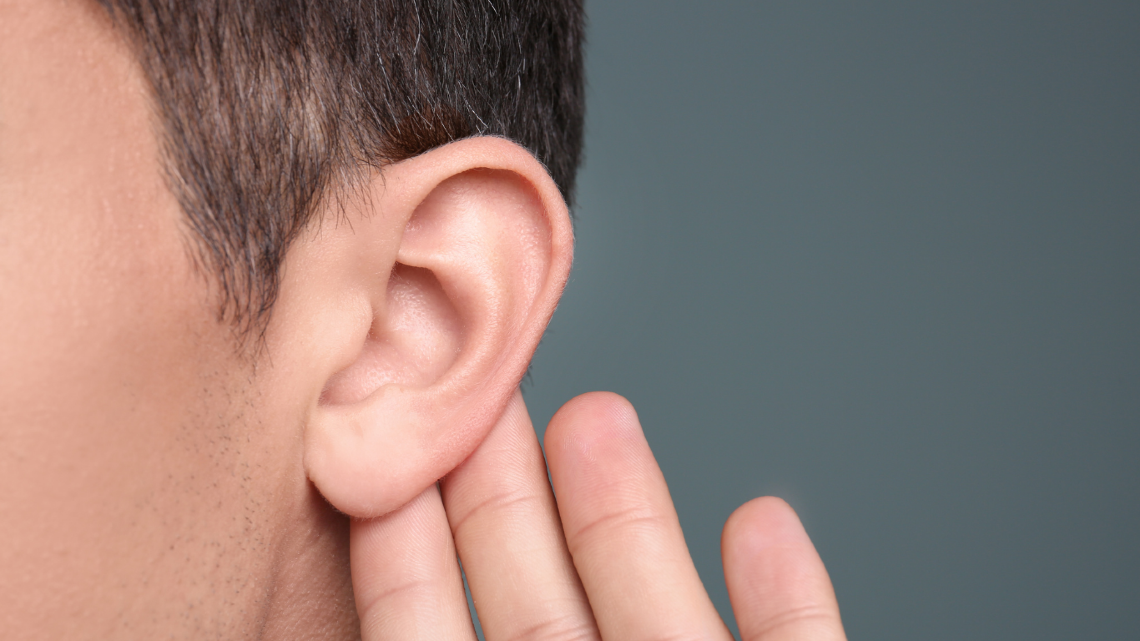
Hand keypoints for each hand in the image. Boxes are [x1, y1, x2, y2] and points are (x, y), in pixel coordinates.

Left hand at [350, 391, 846, 639]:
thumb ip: (414, 629)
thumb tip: (365, 528)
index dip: (408, 560)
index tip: (391, 462)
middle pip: (542, 618)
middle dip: (508, 503)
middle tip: (482, 400)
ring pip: (661, 623)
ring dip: (630, 521)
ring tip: (595, 413)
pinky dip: (791, 603)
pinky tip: (765, 521)